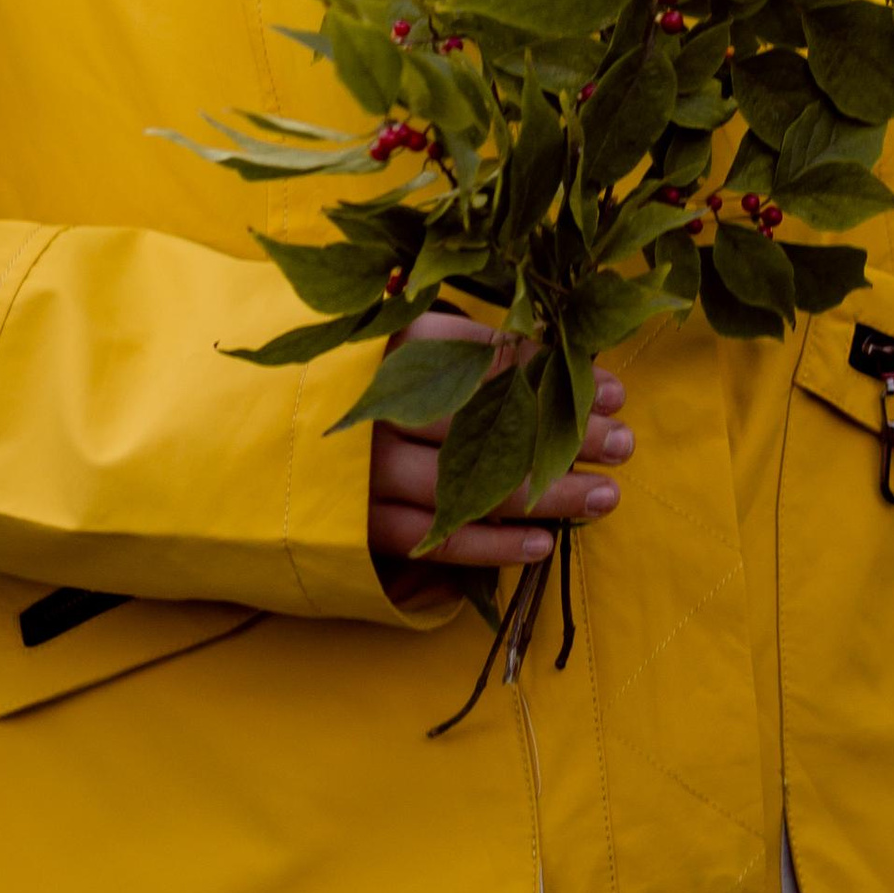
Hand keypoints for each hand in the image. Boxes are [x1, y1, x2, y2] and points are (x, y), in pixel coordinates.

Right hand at [367, 313, 631, 606]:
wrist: (269, 437)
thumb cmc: (364, 383)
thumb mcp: (407, 345)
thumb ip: (475, 349)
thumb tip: (567, 352)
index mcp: (393, 347)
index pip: (490, 360)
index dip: (555, 377)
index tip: (612, 391)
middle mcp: (379, 408)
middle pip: (489, 423)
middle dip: (563, 435)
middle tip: (625, 443)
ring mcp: (367, 470)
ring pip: (471, 489)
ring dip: (546, 495)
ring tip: (606, 496)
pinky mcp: (363, 525)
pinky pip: (439, 541)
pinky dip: (495, 547)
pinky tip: (545, 543)